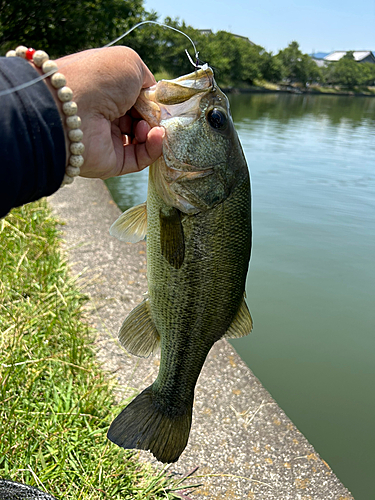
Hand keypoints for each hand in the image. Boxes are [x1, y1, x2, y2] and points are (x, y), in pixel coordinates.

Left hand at [54, 47, 163, 178]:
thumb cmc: (100, 77)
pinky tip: (156, 135)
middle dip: (155, 118)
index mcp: (106, 91)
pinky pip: (140, 159)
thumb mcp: (129, 63)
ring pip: (143, 141)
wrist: (72, 108)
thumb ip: (147, 79)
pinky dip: (153, 148)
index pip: (136, 99)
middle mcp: (106, 116)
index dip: (152, 101)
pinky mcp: (113, 162)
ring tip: (152, 126)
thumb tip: (154, 98)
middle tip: (160, 115)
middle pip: (141, 120)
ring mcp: (109, 140)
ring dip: (154, 132)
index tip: (162, 101)